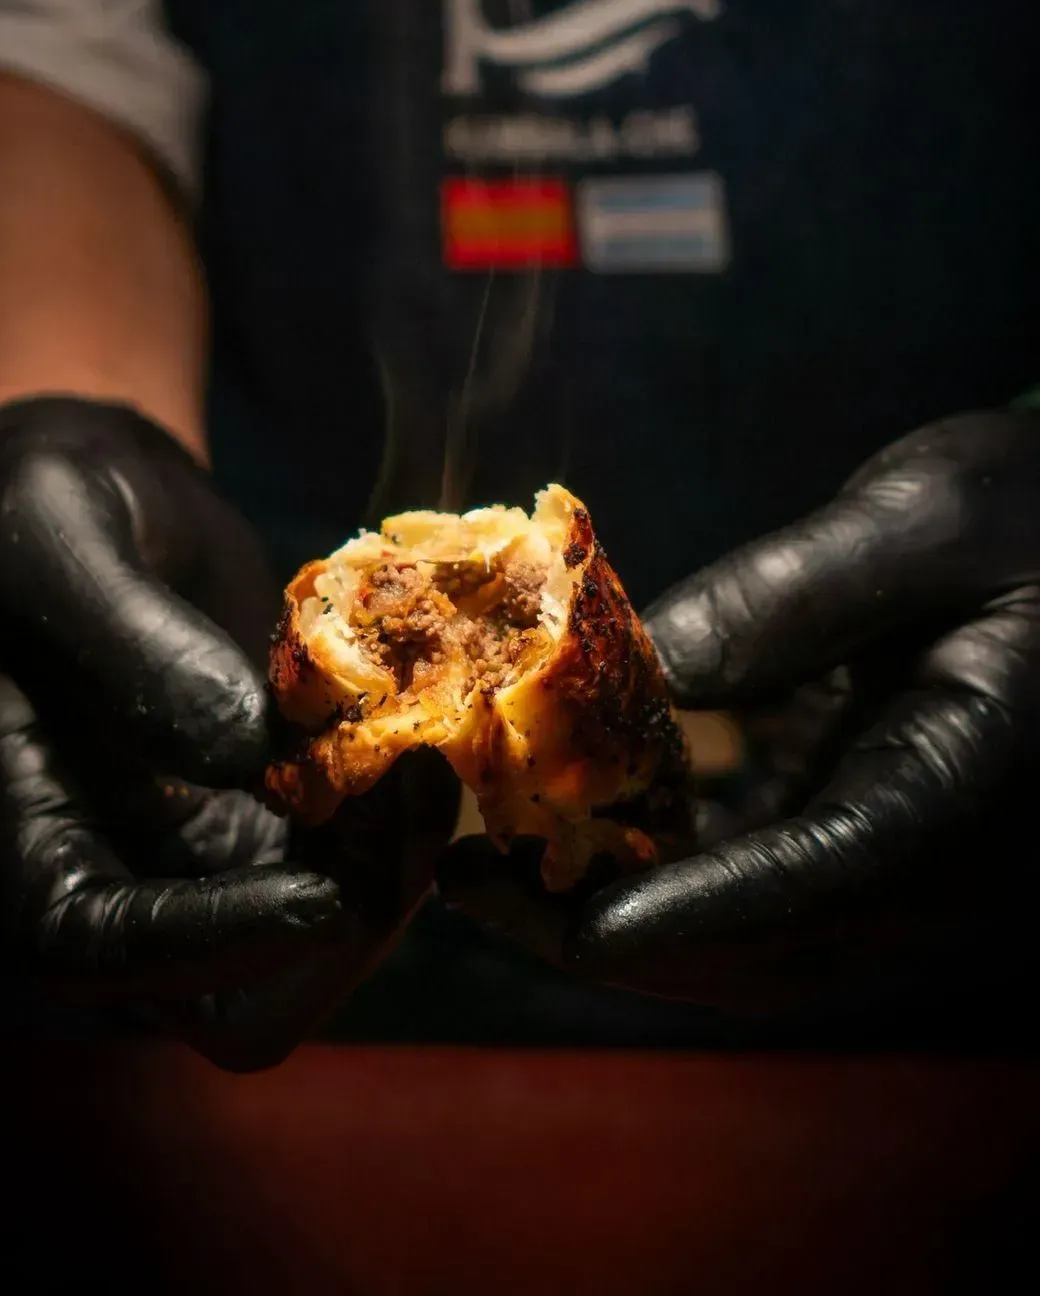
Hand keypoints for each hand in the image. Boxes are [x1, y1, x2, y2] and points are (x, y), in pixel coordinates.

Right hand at [0, 396, 457, 1068]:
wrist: (81, 493)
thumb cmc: (42, 504)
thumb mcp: (61, 540)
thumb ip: (135, 645)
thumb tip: (249, 752)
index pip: (81, 940)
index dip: (200, 943)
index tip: (319, 898)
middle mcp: (85, 864)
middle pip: (207, 998)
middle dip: (326, 930)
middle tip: (399, 800)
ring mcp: (171, 860)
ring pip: (293, 957)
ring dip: (379, 881)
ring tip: (421, 757)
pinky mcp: (244, 830)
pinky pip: (332, 883)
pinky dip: (388, 841)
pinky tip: (417, 752)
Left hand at [439, 409, 1039, 1009]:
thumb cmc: (1039, 512)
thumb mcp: (927, 515)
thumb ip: (790, 594)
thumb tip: (643, 668)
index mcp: (975, 783)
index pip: (820, 876)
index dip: (685, 908)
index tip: (562, 916)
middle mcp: (960, 869)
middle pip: (775, 948)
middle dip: (615, 928)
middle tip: (477, 879)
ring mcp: (936, 876)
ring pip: (770, 943)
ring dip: (634, 910)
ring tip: (501, 854)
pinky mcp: (904, 851)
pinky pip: (784, 894)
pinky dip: (683, 871)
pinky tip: (588, 816)